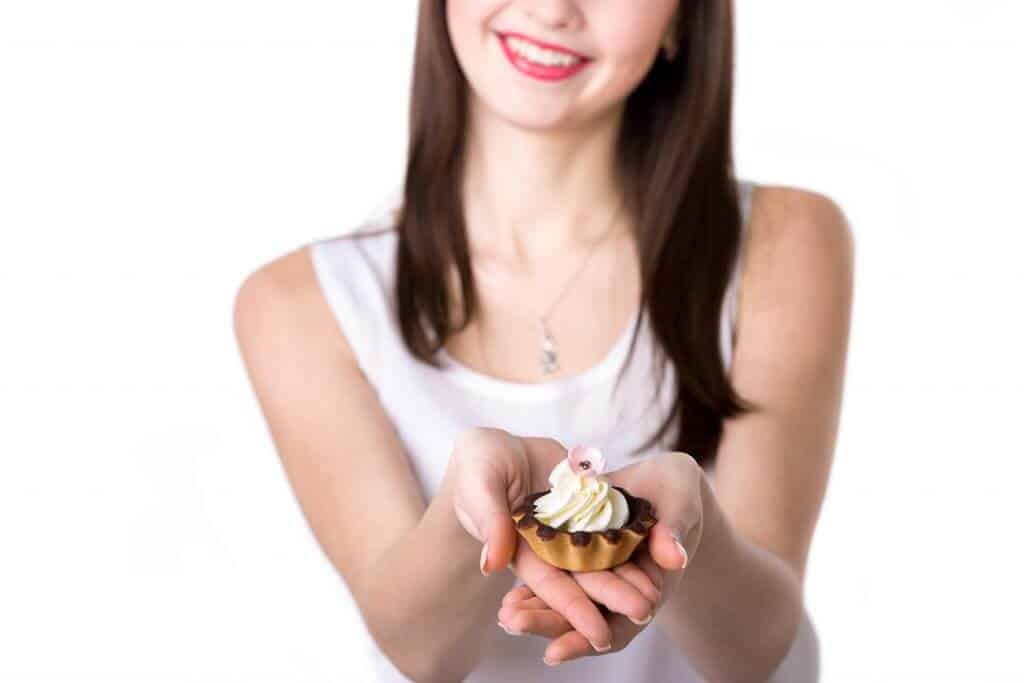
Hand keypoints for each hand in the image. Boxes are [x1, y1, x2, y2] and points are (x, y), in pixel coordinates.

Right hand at [448, 429, 655, 651]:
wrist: (499, 444)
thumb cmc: (478, 464)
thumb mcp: (480, 485)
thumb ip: (489, 520)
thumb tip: (492, 565)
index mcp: (520, 550)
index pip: (550, 585)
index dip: (574, 610)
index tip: (600, 635)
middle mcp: (549, 547)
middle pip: (584, 576)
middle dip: (612, 597)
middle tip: (645, 612)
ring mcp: (570, 527)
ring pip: (603, 556)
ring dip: (627, 575)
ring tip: (658, 592)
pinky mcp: (587, 505)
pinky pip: (613, 524)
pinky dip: (633, 539)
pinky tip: (658, 550)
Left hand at [496, 451, 705, 662]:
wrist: (661, 481)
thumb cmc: (678, 490)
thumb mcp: (680, 500)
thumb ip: (676, 528)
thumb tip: (674, 558)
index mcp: (648, 586)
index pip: (618, 625)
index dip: (586, 639)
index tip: (553, 653)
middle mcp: (618, 587)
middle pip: (582, 617)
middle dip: (547, 624)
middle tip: (511, 622)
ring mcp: (596, 573)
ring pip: (565, 600)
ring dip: (535, 609)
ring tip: (504, 614)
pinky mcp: (578, 554)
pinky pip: (555, 576)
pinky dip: (534, 587)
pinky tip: (508, 593)